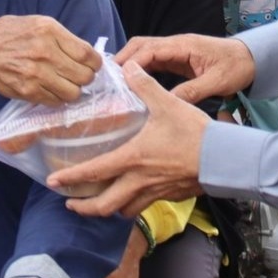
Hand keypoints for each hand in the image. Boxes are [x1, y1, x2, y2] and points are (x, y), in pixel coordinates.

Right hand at [0, 15, 100, 106]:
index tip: (92, 66)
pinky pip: (56, 101)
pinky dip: (57, 99)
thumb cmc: (6, 37)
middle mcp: (45, 51)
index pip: (87, 53)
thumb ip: (59, 35)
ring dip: (72, 91)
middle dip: (85, 78)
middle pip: (84, 75)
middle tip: (78, 77)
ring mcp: (37, 73)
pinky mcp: (29, 91)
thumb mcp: (34, 23)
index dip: (94, 63)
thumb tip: (85, 51)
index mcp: (48, 30)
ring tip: (65, 85)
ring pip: (73, 92)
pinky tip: (51, 90)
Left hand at [48, 62, 208, 216]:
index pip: (94, 173)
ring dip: (108, 209)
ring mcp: (154, 191)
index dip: (71, 179)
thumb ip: (144, 85)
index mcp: (132, 159)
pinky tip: (132, 194)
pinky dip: (132, 205)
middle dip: (83, 208)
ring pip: (123, 210)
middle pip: (103, 206)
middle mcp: (139, 181)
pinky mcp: (169, 195)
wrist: (223, 158)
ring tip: (98, 202)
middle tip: (69, 203)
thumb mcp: (167, 103)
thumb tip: (129, 67)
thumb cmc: (193, 133)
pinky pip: (144, 206)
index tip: (54, 183)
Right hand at [115, 33, 255, 104]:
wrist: (252, 59)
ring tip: (116, 84)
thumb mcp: (217, 82)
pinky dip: (141, 69)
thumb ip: (193, 91)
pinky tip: (133, 84)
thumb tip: (170, 103)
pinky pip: (154, 61)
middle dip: (124, 59)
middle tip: (108, 79)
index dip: (131, 61)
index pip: (149, 49)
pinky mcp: (178, 59)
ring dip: (130, 64)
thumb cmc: (236, 67)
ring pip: (145, 52)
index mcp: (183, 45)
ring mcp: (176, 51)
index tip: (116, 76)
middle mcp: (176, 44)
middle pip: (141, 45)